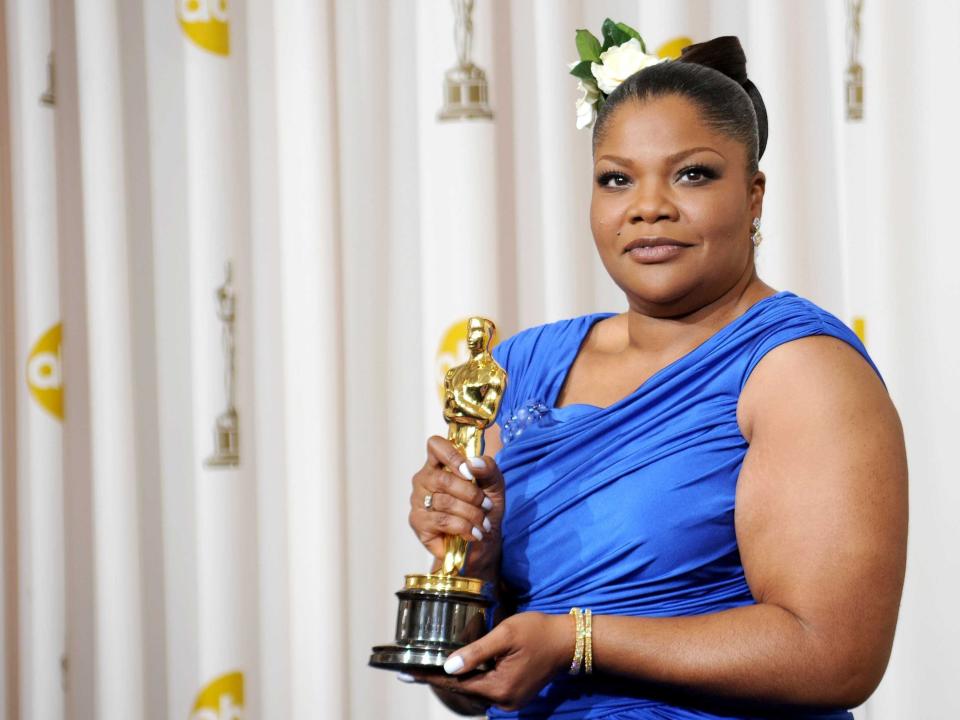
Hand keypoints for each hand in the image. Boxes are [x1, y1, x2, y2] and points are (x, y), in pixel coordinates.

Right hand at [409, 436, 505, 571]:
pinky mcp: (418, 523)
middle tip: (486, 505)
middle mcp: (424, 479)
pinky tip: (473, 533)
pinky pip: (442, 521)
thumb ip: (488, 468)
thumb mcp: (494, 484)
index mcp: (440, 463)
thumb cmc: (484, 508)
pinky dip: (464, 527)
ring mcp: (418, 501)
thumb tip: (472, 463)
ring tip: (483, 523)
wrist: (483, 542)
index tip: (470, 473)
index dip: (452, 455)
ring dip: (471, 514)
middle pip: (442, 479)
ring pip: (444, 502)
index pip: (435, 445)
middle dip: (471, 494)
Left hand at [412, 612, 572, 711]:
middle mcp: (504, 700)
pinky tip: (460, 666)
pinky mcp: (515, 693)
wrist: (569, 641)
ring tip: (430, 666)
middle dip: (439, 677)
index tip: (406, 674)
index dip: (429, 677)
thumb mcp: (505, 635)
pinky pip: (487, 687)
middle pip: (463, 689)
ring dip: (456, 677)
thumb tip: (448, 666)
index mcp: (500, 687)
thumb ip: (476, 652)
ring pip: (474, 689)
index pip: (456, 684)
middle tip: (413, 668)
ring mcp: (510, 700)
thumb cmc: (538, 631)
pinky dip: (472, 677)